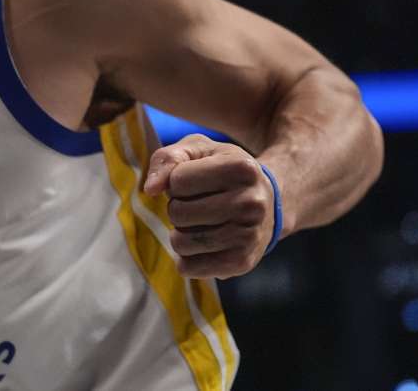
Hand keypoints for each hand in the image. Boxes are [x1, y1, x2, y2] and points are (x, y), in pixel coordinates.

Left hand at [143, 134, 275, 278]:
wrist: (267, 203)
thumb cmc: (222, 171)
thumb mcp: (197, 150)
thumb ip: (167, 159)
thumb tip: (151, 189)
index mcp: (242, 168)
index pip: (177, 181)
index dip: (176, 181)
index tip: (195, 181)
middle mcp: (251, 203)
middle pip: (177, 212)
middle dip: (177, 207)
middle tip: (198, 203)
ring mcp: (249, 236)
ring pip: (180, 242)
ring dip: (181, 232)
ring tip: (202, 222)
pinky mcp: (241, 263)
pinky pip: (188, 267)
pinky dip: (186, 256)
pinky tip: (204, 243)